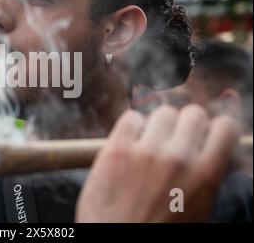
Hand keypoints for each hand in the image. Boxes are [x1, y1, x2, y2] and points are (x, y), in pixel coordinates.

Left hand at [76, 105, 240, 222]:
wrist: (118, 242)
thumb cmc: (159, 229)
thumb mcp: (198, 209)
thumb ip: (208, 177)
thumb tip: (215, 151)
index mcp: (205, 175)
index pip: (226, 127)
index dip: (216, 129)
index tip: (206, 134)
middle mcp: (178, 158)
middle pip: (193, 113)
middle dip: (186, 125)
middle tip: (175, 140)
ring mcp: (146, 152)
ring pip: (162, 112)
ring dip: (159, 125)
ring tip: (150, 144)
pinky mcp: (117, 149)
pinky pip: (131, 117)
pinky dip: (132, 127)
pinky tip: (130, 143)